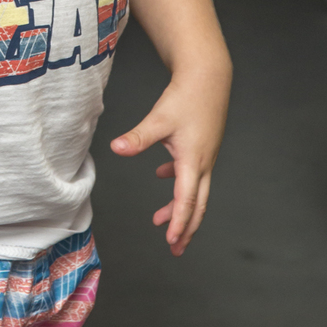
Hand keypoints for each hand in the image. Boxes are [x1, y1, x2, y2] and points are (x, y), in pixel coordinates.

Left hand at [110, 63, 229, 254]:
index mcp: (193, 161)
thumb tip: (117, 148)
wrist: (209, 77)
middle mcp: (203, 162)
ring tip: (162, 222)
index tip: (172, 242)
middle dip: (186, 229)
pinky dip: (179, 182)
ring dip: (181, 208)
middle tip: (176, 249)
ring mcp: (206, 155)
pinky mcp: (203, 146)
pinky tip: (163, 175)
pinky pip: (193, 173)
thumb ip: (138, 138)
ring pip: (196, 190)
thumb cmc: (187, 97)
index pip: (187, 201)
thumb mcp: (159, 119)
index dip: (179, 223)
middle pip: (198, 205)